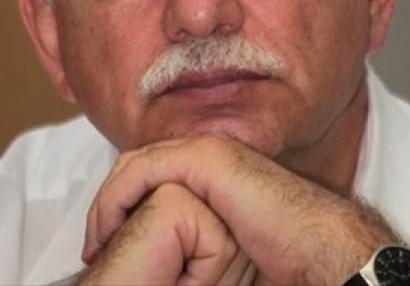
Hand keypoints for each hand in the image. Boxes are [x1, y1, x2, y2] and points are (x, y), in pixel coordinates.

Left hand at [84, 135, 397, 284]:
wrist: (315, 247)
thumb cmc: (274, 254)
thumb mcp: (217, 244)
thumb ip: (192, 234)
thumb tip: (165, 257)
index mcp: (209, 170)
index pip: (147, 175)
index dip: (119, 206)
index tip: (104, 245)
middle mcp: (204, 153)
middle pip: (135, 168)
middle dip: (108, 204)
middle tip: (94, 243)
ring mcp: (205, 151)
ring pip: (133, 166)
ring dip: (107, 202)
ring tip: (97, 239)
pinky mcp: (204, 157)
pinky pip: (142, 170)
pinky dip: (117, 196)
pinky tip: (108, 227)